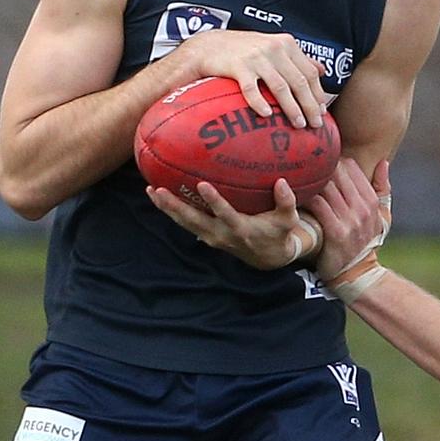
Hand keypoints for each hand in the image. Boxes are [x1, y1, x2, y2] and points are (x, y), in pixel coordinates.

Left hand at [146, 178, 318, 269]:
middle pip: (194, 221)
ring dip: (167, 209)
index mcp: (241, 229)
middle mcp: (222, 234)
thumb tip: (282, 182)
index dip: (213, 201)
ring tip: (151, 191)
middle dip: (176, 206)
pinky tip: (158, 197)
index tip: (202, 185)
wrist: (268, 258)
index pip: (225, 214)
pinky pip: (185, 224)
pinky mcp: (205, 236)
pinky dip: (171, 212)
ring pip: (185, 223)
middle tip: (159, 190)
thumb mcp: (288, 220)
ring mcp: (211, 237)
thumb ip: (286, 202)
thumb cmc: (278, 232)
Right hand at [179, 29, 326, 128]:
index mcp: (286, 44)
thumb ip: (297, 58)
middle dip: (310, 105)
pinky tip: (266, 115)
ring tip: (298, 124)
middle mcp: (274, 48)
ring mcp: (256, 57)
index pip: (309, 72)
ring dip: (292, 108)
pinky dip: (259, 103)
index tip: (323, 111)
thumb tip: (322, 70)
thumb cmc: (245, 50)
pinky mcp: (238, 66)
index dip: (318, 93)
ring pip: (280, 87)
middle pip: (299, 81)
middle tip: (315, 124)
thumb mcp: (274, 46)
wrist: (210, 45)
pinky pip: (252, 89)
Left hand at [304, 158, 390, 282]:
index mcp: (371, 200)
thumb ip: (383, 189)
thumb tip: (384, 162)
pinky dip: (305, 196)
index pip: (351, 166)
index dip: (332, 160)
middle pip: (337, 173)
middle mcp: (362, 208)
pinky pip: (317, 204)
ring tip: (295, 175)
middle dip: (318, 167)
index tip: (316, 162)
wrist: (357, 274)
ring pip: (326, 186)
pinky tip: (294, 193)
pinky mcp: (335, 232)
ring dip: (309, 179)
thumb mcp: (382, 216)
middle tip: (301, 164)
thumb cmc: (366, 241)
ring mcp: (349, 220)